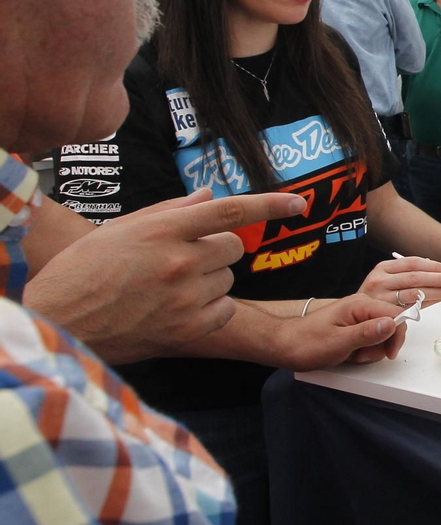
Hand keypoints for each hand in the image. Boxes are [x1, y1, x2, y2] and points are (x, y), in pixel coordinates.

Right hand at [25, 188, 307, 364]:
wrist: (57, 323)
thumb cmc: (81, 272)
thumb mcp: (119, 230)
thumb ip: (170, 212)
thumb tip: (209, 196)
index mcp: (164, 230)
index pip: (231, 210)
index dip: (271, 204)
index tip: (299, 203)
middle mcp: (181, 260)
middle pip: (235, 247)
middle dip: (218, 249)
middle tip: (182, 260)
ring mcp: (186, 296)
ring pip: (228, 278)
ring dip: (210, 280)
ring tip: (168, 287)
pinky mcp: (188, 328)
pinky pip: (225, 309)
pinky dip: (211, 308)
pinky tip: (178, 308)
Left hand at [281, 295, 407, 370]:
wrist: (284, 346)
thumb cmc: (306, 344)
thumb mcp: (339, 342)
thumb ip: (368, 333)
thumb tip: (392, 324)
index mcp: (359, 304)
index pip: (395, 313)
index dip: (396, 335)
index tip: (390, 353)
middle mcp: (361, 306)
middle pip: (390, 324)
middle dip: (380, 345)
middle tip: (360, 355)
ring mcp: (357, 316)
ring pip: (382, 334)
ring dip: (370, 350)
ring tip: (351, 355)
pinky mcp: (354, 325)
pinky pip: (370, 337)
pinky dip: (364, 349)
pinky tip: (349, 353)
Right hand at [360, 257, 440, 306]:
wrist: (351, 318)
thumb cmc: (375, 299)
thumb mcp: (387, 282)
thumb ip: (409, 277)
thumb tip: (439, 274)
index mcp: (382, 268)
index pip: (412, 263)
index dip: (433, 266)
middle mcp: (380, 281)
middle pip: (415, 277)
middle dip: (440, 278)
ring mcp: (380, 298)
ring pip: (414, 293)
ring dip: (437, 292)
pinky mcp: (383, 314)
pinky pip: (409, 308)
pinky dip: (426, 304)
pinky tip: (438, 301)